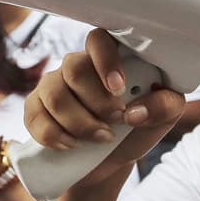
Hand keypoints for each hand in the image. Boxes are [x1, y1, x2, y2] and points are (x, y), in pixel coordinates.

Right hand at [24, 29, 185, 188]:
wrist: (113, 160)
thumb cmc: (140, 127)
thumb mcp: (164, 117)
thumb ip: (163, 106)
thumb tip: (135, 112)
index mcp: (111, 57)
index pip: (99, 40)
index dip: (105, 61)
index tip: (118, 88)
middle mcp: (79, 65)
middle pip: (74, 68)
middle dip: (97, 102)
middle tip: (117, 121)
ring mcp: (53, 84)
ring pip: (55, 95)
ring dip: (80, 123)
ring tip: (101, 138)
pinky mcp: (35, 108)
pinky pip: (34, 117)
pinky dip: (55, 136)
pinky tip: (72, 144)